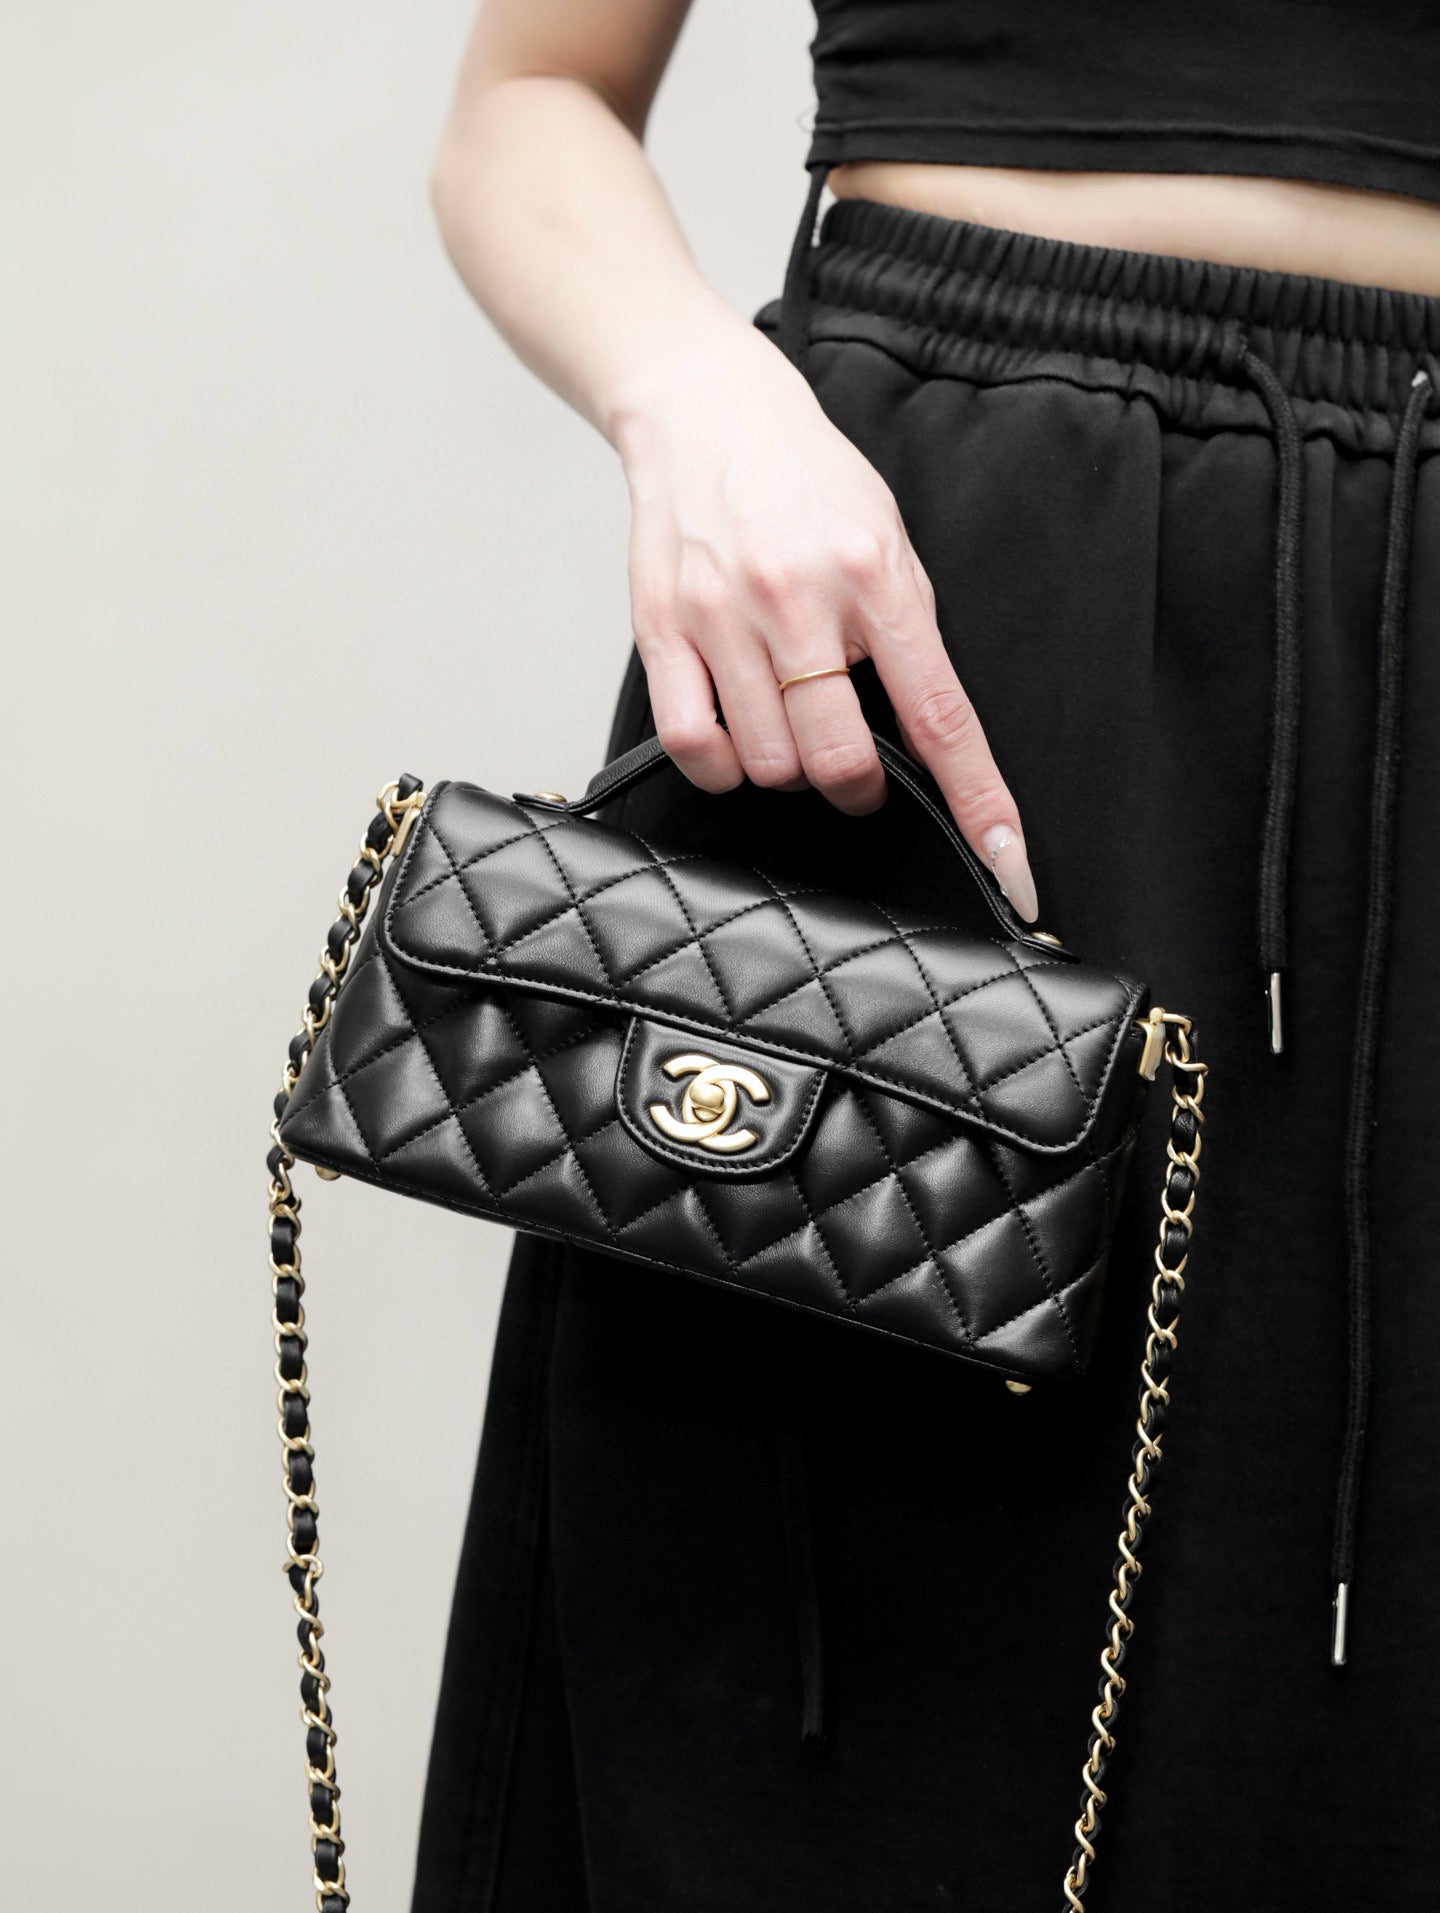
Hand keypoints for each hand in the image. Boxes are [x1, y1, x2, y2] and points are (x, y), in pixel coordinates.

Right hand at [608, 306, 1038, 921]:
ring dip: (789, 769)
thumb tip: (925, 738)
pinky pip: (693, 745)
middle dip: (857, 786)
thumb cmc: (806, 480)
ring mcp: (723, 617)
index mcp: (875, 576)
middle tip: (856, 765)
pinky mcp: (662, 629)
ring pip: (768, 763)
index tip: (1010, 867)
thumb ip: (907, 633)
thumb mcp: (888, 538)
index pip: (941, 716)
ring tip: (790, 724)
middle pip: (838, 761)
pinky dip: (722, 767)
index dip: (978, 802)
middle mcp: (798, 598)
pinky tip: (737, 741)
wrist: (706, 409)